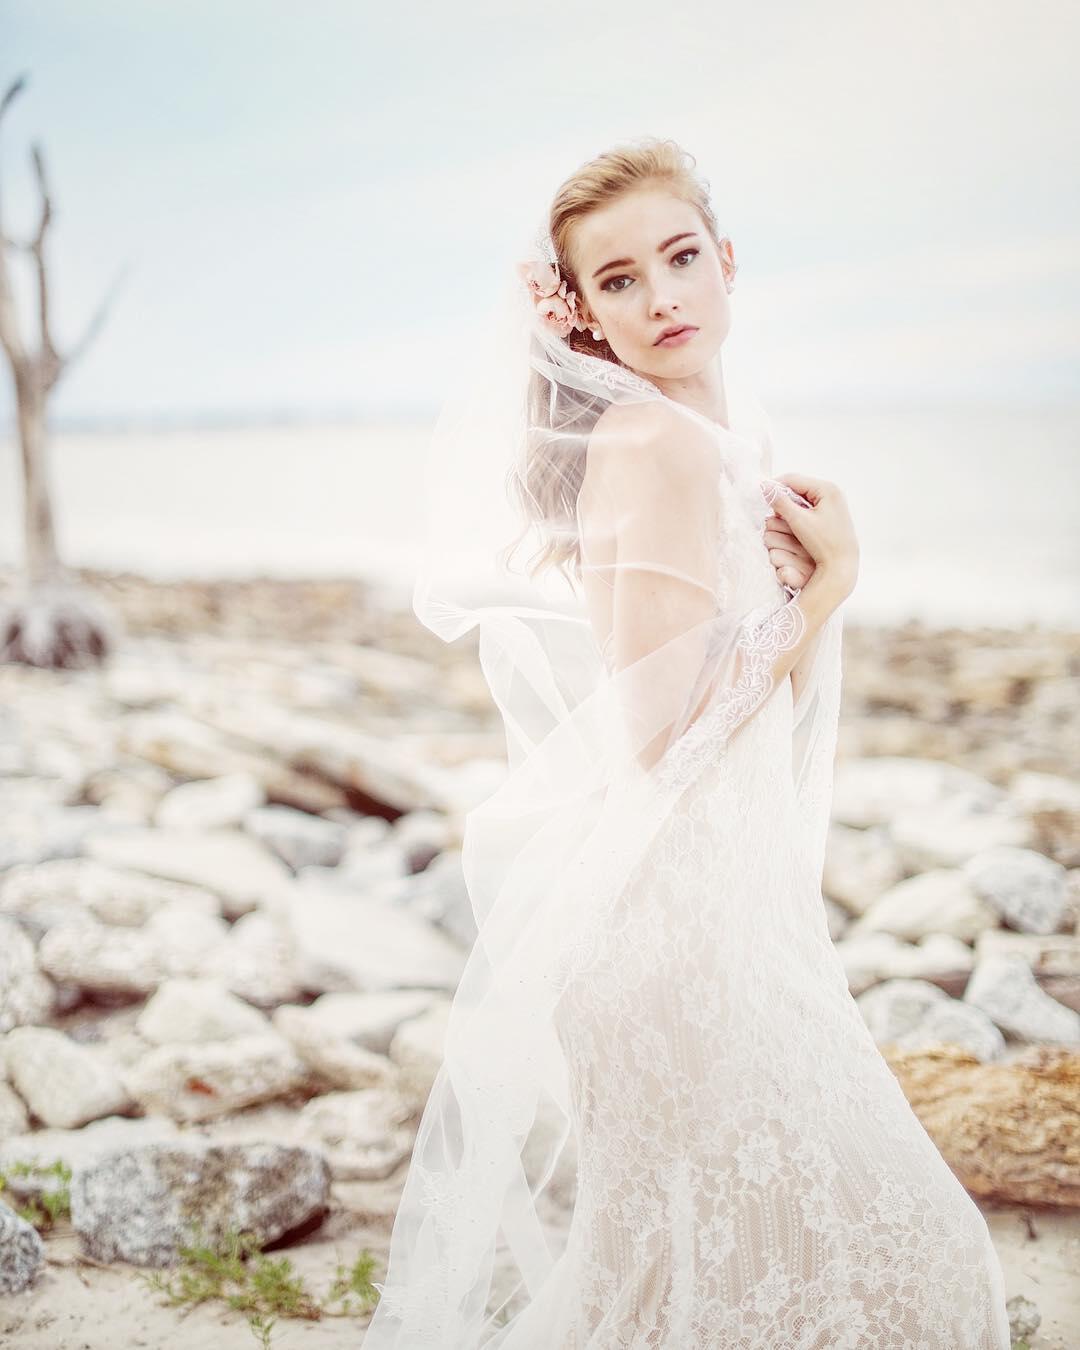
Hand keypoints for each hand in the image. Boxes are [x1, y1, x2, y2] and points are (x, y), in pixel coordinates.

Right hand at [770, 472, 858, 601]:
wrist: (842, 564)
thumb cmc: (823, 543)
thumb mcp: (799, 521)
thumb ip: (780, 502)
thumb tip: (764, 487)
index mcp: (827, 488)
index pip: (793, 479)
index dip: (774, 487)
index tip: (760, 496)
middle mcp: (832, 492)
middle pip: (798, 488)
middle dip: (783, 498)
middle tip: (771, 511)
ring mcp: (834, 503)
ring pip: (803, 498)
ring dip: (790, 506)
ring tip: (781, 518)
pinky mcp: (832, 514)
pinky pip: (809, 507)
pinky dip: (798, 513)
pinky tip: (793, 523)